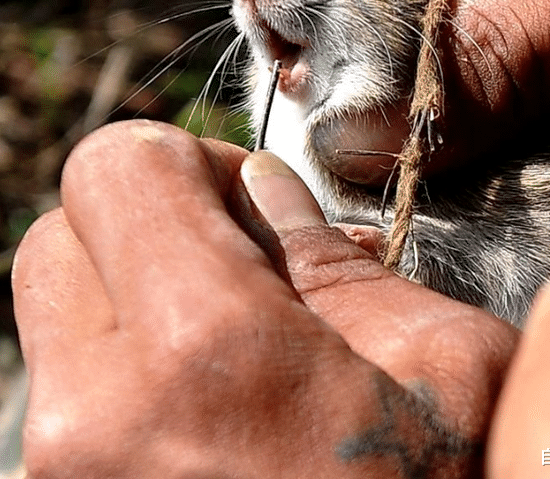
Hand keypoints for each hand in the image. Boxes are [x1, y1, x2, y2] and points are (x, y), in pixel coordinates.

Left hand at [13, 120, 515, 478]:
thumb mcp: (445, 370)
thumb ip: (340, 260)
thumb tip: (266, 185)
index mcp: (206, 347)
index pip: (116, 166)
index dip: (179, 157)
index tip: (237, 199)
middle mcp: (94, 413)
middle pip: (61, 228)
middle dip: (141, 220)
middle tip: (229, 263)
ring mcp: (57, 474)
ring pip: (51, 307)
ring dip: (127, 292)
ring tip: (221, 341)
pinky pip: (60, 382)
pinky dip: (117, 358)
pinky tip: (197, 400)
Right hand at [282, 0, 549, 180]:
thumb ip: (494, 55)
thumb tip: (359, 135)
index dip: (313, 24)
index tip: (330, 120)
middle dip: (371, 54)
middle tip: (389, 143)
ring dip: (425, 67)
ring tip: (439, 135)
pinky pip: (474, 2)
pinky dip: (473, 63)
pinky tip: (488, 109)